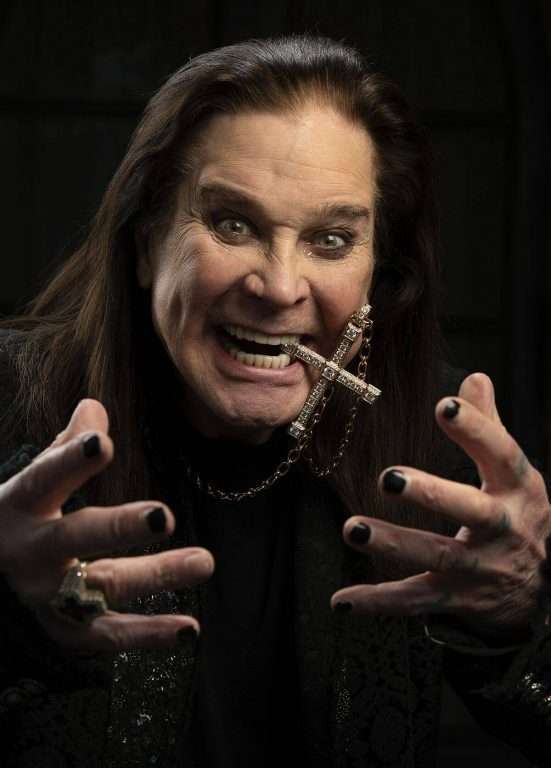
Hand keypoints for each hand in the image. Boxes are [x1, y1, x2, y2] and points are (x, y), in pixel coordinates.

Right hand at [0, 399, 213, 651]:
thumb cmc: (21, 517)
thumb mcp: (33, 481)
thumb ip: (67, 447)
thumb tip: (94, 406)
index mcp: (21, 504)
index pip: (45, 478)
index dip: (72, 461)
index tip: (104, 443)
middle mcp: (32, 552)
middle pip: (77, 537)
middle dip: (119, 527)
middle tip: (165, 517)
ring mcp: (49, 595)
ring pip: (104, 586)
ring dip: (156, 575)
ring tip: (204, 562)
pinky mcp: (66, 631)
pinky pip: (110, 635)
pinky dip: (150, 634)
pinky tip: (190, 628)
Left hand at [331, 373, 550, 639]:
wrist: (545, 589)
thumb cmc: (521, 515)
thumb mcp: (515, 471)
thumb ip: (490, 425)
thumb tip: (475, 378)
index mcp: (517, 488)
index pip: (501, 453)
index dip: (476, 429)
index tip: (445, 405)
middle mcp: (502, 527)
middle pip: (469, 509)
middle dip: (432, 494)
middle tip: (389, 477)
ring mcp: (480, 567)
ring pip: (437, 556)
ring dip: (393, 544)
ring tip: (351, 528)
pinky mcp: (457, 598)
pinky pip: (416, 601)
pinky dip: (379, 602)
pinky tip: (342, 599)